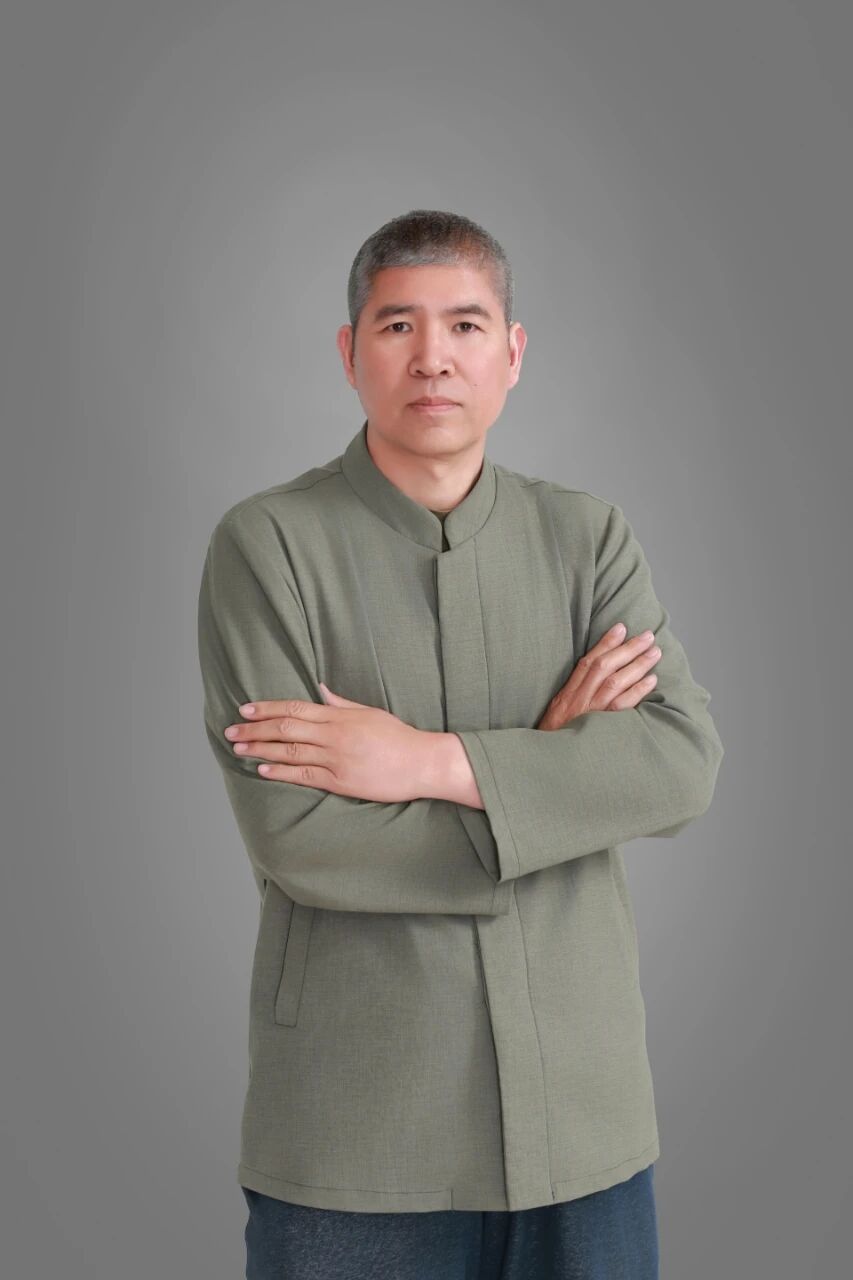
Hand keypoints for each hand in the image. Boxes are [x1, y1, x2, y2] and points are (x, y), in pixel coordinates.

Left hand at [223, 684, 433, 802]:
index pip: (295, 708)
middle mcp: (334, 735)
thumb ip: (341, 703)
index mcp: (340, 716)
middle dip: (255, 728)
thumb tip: (320, 690)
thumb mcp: (370, 713)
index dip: (267, 708)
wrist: (422, 763)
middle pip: (285, 728)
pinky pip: (304, 776)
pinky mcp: (340, 782)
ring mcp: (336, 759)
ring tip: (238, 748)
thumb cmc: (399, 737)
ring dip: (260, 749)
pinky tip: (263, 768)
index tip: (246, 708)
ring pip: (290, 752)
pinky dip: (280, 771)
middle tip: (231, 730)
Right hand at [537, 623, 660, 730]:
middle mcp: (578, 700)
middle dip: (627, 648)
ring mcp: (590, 713)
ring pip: (615, 682)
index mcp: (567, 694)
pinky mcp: (601, 728)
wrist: (548, 761)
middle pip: (604, 667)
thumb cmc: (558, 738)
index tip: (621, 627)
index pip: (587, 662)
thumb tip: (597, 676)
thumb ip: (575, 694)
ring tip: (654, 652)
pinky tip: (651, 680)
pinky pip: (622, 706)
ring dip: (637, 665)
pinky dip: (637, 691)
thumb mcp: (559, 712)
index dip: (605, 643)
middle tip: (647, 636)